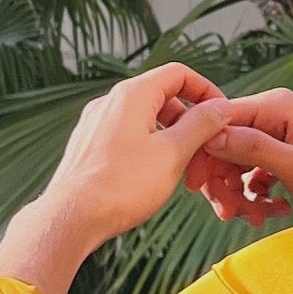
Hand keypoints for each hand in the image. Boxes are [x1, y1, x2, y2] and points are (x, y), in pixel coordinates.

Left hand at [0, 63, 234, 293]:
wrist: (72, 218)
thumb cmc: (120, 186)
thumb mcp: (173, 153)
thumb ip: (201, 125)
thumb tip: (221, 107)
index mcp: (132, 95)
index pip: (179, 74)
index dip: (206, 92)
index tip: (220, 116)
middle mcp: (110, 102)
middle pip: (164, 99)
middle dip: (191, 126)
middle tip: (205, 156)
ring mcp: (96, 124)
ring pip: (147, 122)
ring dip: (172, 142)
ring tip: (183, 174)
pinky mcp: (89, 146)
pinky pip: (127, 138)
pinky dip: (149, 151)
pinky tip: (154, 180)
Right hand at [184, 86, 292, 226]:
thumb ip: (253, 148)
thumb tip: (210, 136)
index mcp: (277, 106)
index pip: (219, 120)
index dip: (203, 153)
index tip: (196, 186)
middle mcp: (276, 114)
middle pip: (224, 144)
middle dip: (223, 181)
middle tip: (230, 214)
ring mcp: (280, 134)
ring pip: (237, 163)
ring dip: (240, 194)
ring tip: (257, 217)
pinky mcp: (284, 155)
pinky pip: (254, 174)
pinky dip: (257, 196)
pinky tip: (274, 210)